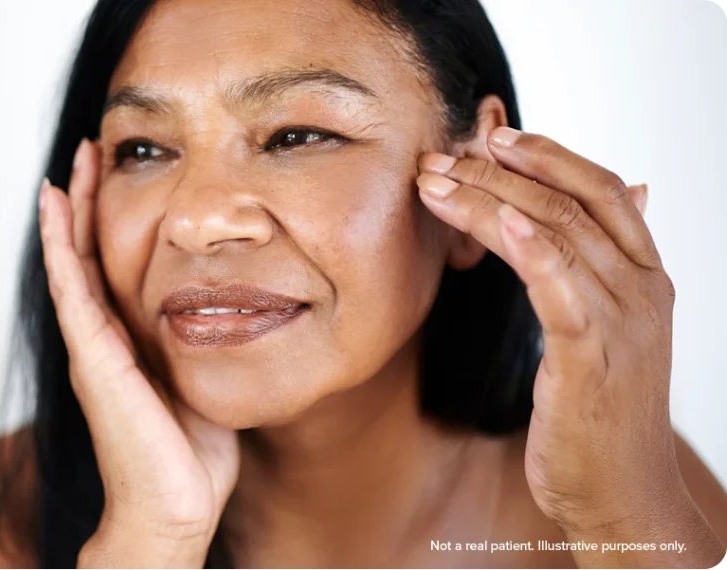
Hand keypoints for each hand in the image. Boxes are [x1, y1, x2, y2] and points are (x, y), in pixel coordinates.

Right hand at [38, 138, 239, 567]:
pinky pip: (72, 286)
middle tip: (93, 148)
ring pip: (75, 261)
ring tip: (74, 162)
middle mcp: (104, 337)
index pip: (116, 265)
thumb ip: (203, 338)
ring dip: (72, 209)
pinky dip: (61, 243)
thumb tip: (232, 304)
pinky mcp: (92, 356)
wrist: (174, 504)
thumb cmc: (190, 452)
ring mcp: (93, 345)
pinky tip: (56, 206)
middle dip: (92, 200)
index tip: (121, 172)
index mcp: (130, 339)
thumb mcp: (203, 375)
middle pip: (90, 253)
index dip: (114, 219)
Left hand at [416, 127, 724, 566]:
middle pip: (573, 202)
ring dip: (490, 200)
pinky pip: (560, 288)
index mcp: (646, 277)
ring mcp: (622, 321)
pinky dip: (531, 248)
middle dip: (502, 171)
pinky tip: (499, 220)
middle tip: (441, 156)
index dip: (549, 155)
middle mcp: (642, 289)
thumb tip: (633, 196)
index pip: (603, 189)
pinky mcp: (592, 356)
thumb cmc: (601, 412)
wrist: (622, 494)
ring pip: (557, 234)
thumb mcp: (606, 332)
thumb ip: (604, 268)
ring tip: (436, 181)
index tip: (494, 136)